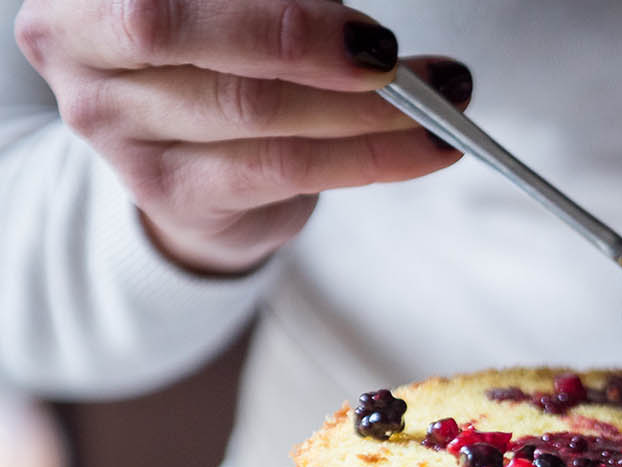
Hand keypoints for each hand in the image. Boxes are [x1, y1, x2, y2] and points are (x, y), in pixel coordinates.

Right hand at [13, 0, 470, 274]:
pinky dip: (371, 156)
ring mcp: (116, 131)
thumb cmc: (218, 58)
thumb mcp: (229, 9)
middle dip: (310, 43)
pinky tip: (428, 147)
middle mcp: (79, 54)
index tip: (358, 24)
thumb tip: (365, 32)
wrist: (192, 168)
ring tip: (442, 100)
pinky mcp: (172, 192)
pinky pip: (287, 168)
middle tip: (396, 59)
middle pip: (197, 36)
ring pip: (258, 110)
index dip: (272, 6)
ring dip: (368, 107)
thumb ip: (277, 3)